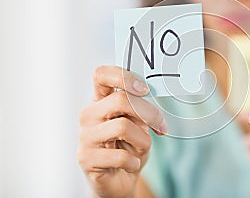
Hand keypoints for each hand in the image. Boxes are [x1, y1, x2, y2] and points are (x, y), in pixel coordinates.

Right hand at [77, 66, 166, 197]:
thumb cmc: (129, 146)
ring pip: (123, 127)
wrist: (119, 179)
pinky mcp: (86, 158)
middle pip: (121, 99)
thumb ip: (139, 108)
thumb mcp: (138, 123)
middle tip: (161, 125)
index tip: (144, 89)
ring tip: (142, 148)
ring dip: (143, 140)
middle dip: (150, 113)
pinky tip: (131, 164)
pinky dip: (134, 161)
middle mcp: (89, 114)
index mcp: (100, 100)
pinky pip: (120, 156)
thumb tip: (151, 97)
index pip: (101, 74)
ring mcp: (85, 136)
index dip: (124, 77)